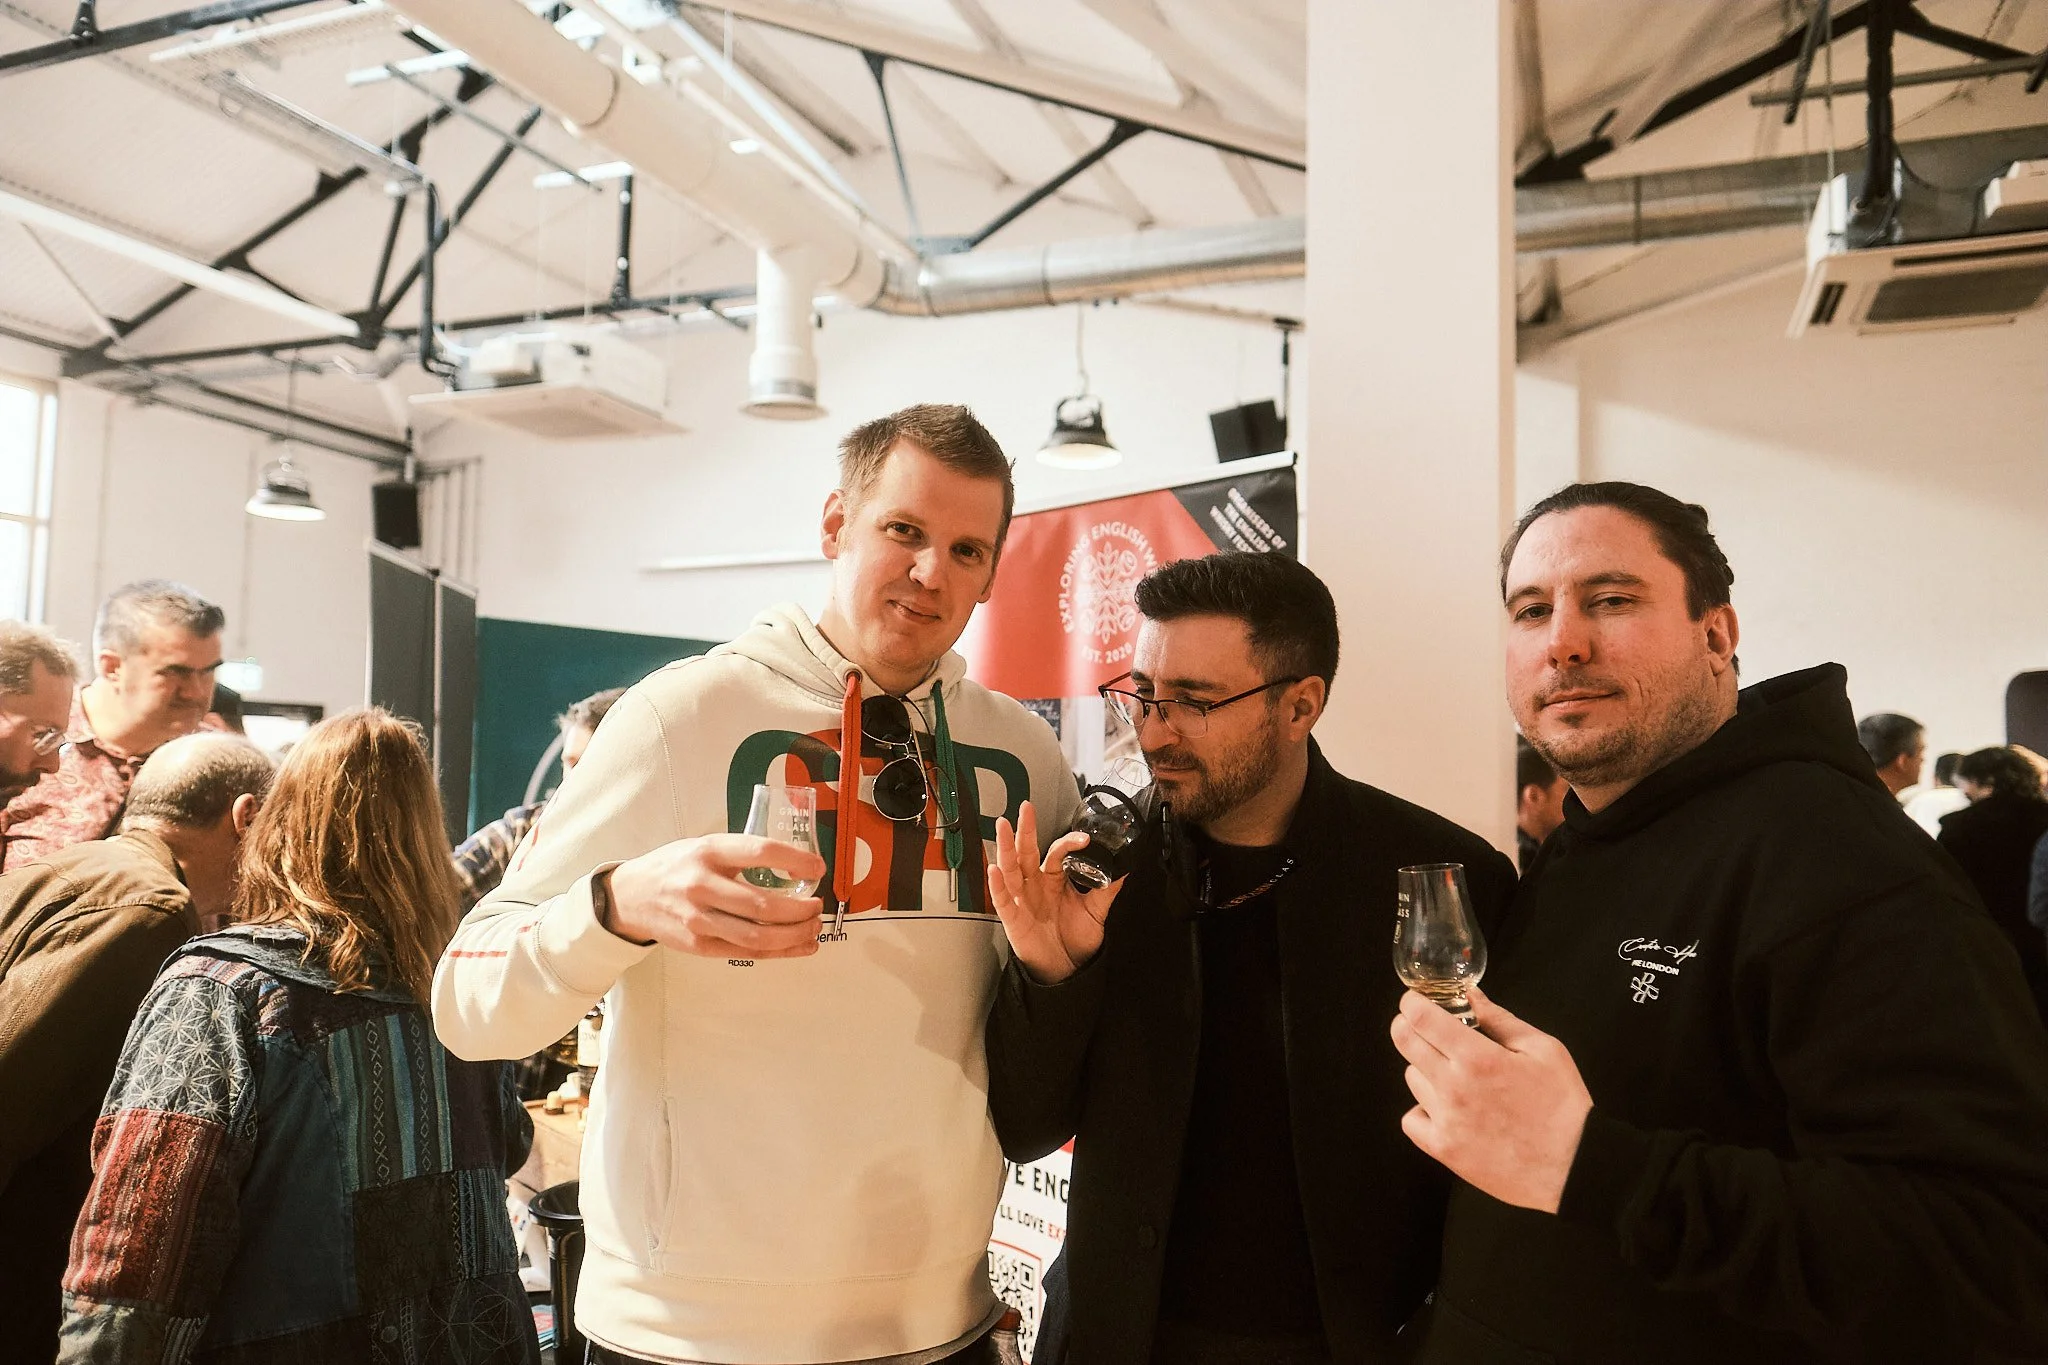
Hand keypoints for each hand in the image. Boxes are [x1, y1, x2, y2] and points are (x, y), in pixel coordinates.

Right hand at [605, 834, 825, 959]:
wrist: (632, 895)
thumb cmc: (679, 867)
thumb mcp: (706, 846)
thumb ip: (743, 855)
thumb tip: (798, 868)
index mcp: (708, 851)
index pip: (760, 852)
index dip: (795, 861)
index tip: (818, 868)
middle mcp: (701, 885)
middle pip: (763, 905)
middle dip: (800, 911)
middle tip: (818, 907)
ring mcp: (698, 919)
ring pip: (756, 936)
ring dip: (794, 936)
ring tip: (813, 929)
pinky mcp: (698, 945)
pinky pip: (746, 952)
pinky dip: (779, 952)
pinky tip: (799, 947)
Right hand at [986, 800, 1120, 984]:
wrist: (1067, 970)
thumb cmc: (1076, 939)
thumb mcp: (1096, 913)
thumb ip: (1106, 891)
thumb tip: (1124, 870)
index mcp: (1054, 880)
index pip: (1057, 854)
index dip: (1069, 844)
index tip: (1085, 838)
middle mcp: (1035, 885)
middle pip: (1027, 853)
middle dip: (1026, 830)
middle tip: (1026, 808)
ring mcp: (1022, 900)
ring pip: (1011, 869)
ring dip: (1006, 847)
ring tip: (1003, 826)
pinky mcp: (1012, 919)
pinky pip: (1002, 899)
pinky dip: (996, 885)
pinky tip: (994, 869)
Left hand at [1388, 984, 1592, 1212]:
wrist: (1574, 1167)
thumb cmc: (1564, 1107)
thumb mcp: (1543, 1050)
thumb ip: (1500, 1019)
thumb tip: (1471, 995)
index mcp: (1478, 1058)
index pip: (1421, 1018)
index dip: (1411, 1003)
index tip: (1414, 1000)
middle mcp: (1454, 1088)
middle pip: (1405, 1042)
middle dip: (1407, 1025)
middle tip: (1423, 1026)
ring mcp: (1446, 1121)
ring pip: (1412, 1079)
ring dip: (1424, 1068)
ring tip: (1454, 1074)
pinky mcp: (1444, 1150)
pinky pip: (1411, 1119)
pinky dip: (1422, 1109)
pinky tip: (1445, 1107)